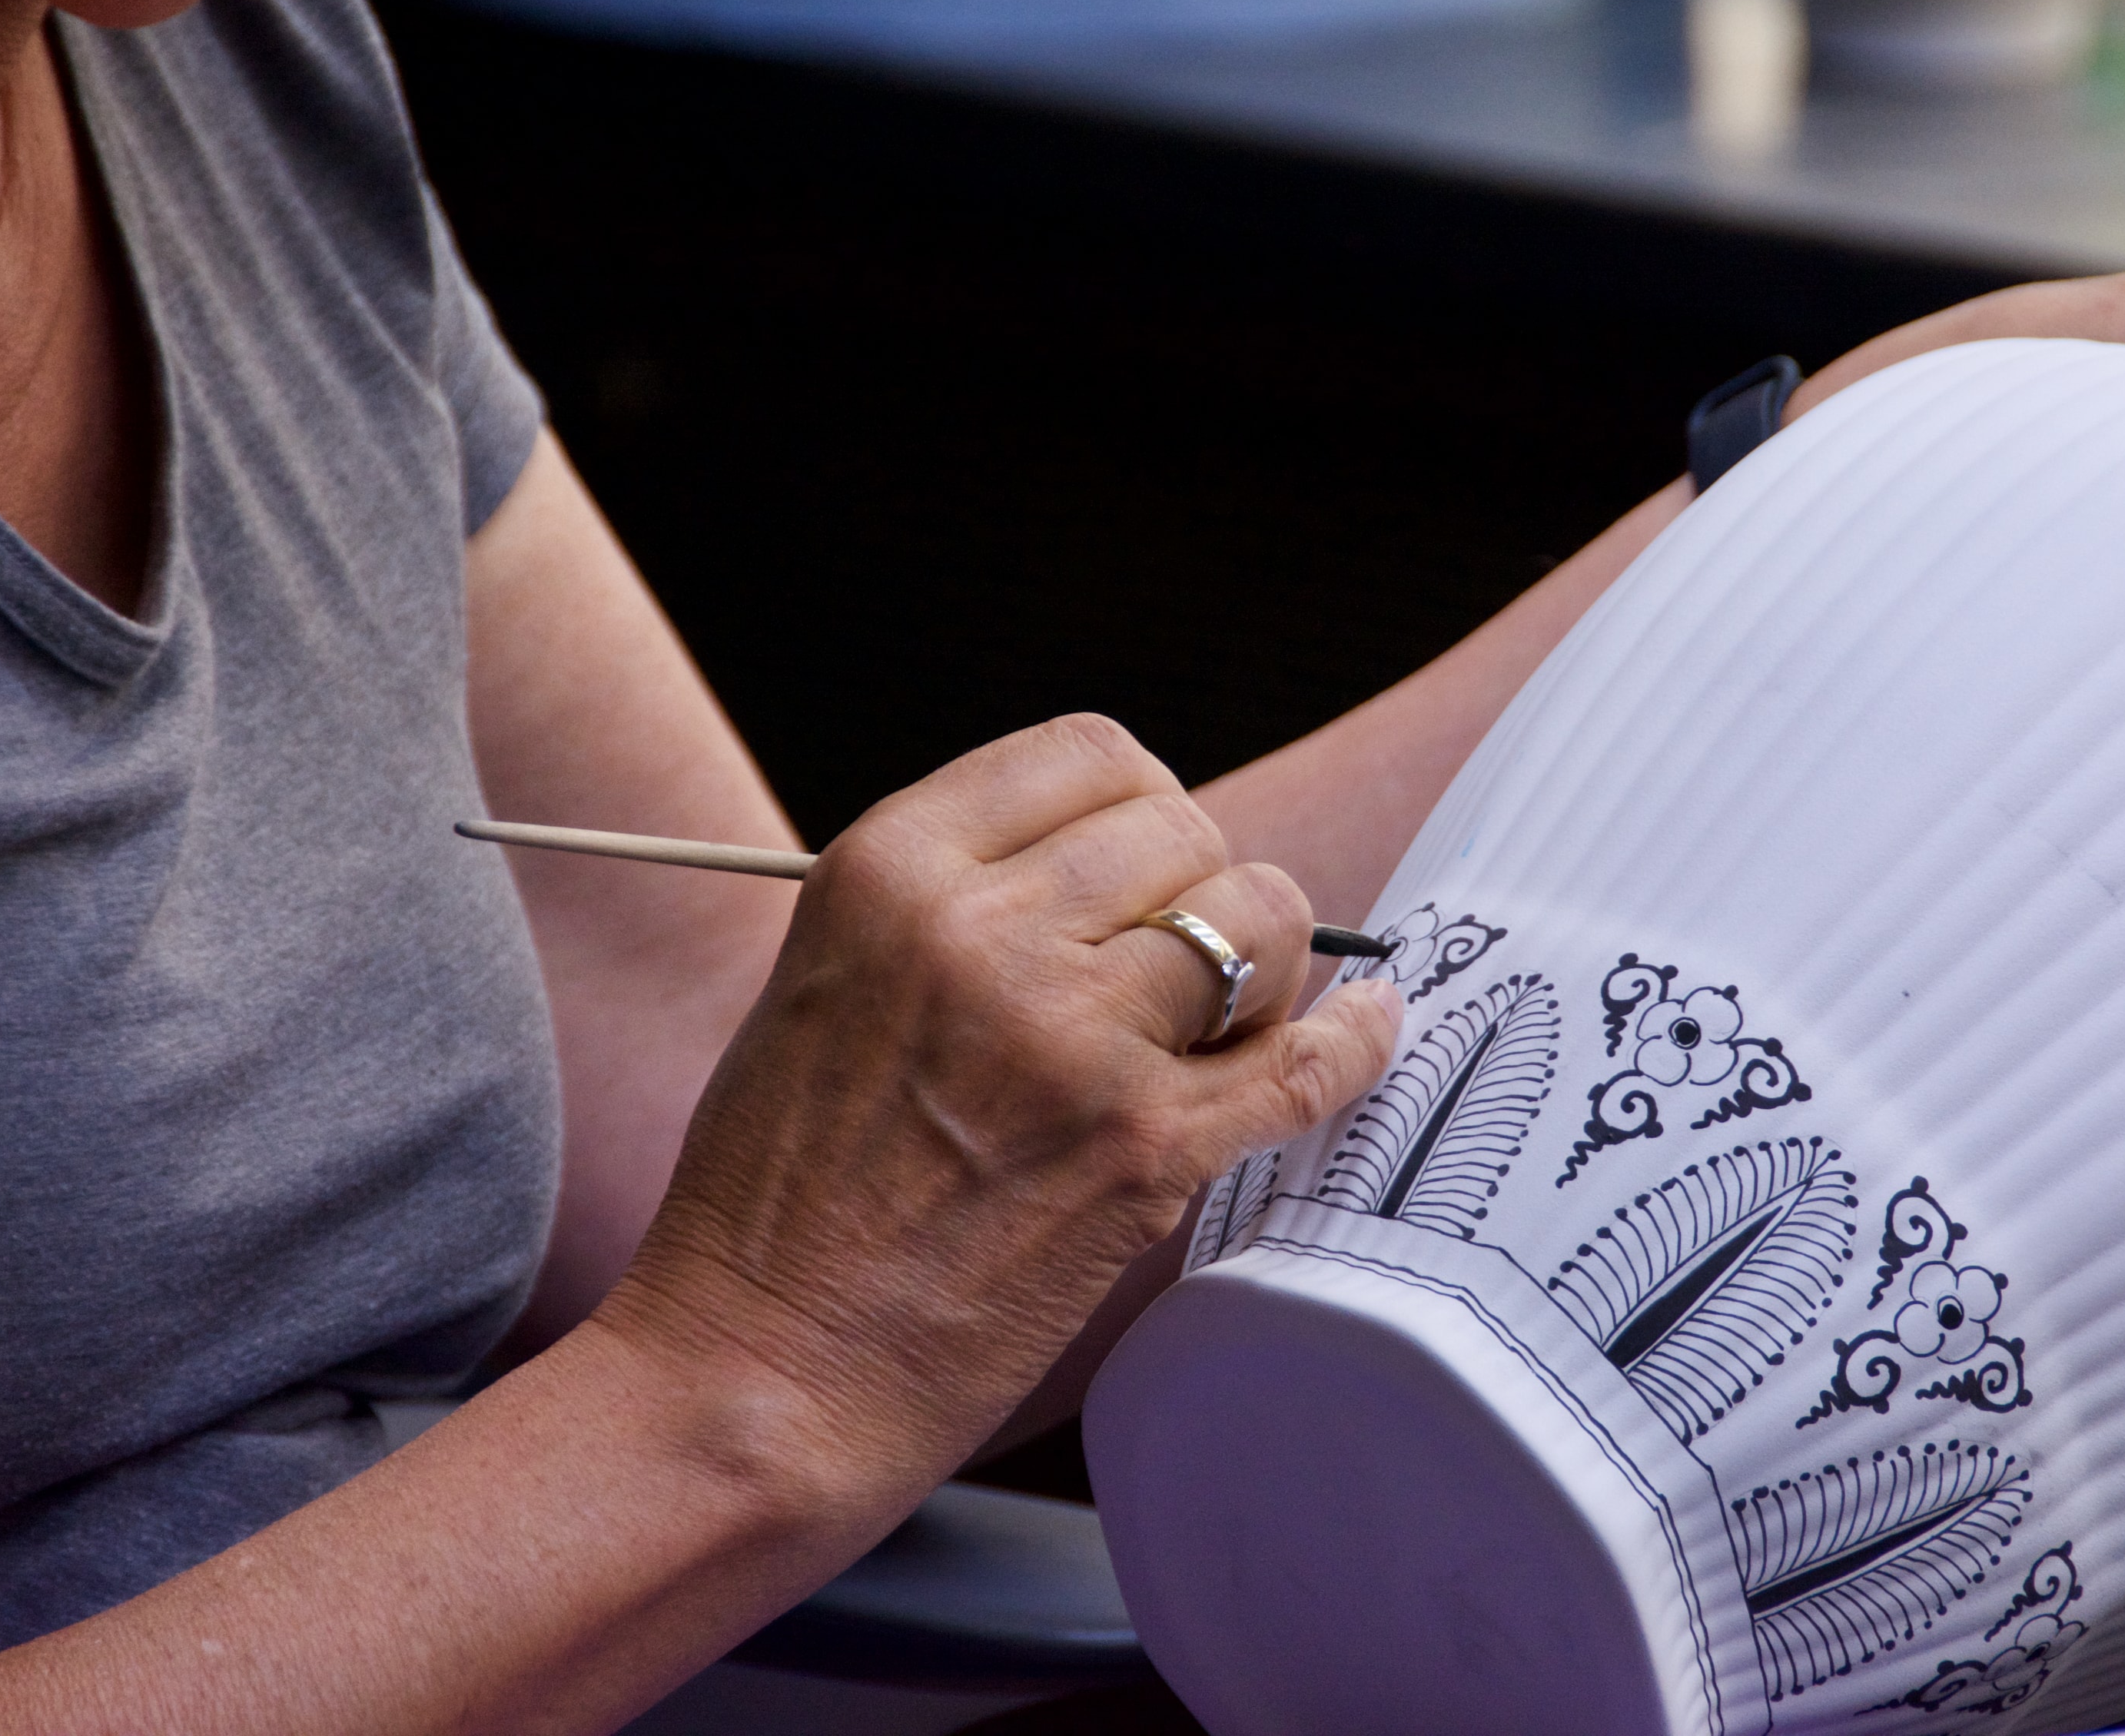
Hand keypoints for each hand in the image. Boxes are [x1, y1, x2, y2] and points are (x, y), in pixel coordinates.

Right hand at [599, 714, 1403, 1487]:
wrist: (760, 1369)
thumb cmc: (779, 1194)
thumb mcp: (828, 976)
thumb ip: (959, 903)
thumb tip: (1119, 867)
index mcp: (892, 870)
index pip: (1089, 754)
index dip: (1142, 806)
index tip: (1150, 860)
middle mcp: (984, 932)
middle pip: (1184, 829)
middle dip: (1201, 889)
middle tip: (1181, 965)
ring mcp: (1072, 1039)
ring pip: (1259, 918)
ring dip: (1262, 967)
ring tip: (1222, 1022)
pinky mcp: (1144, 1149)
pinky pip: (1307, 1061)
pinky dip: (1353, 1042)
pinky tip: (1364, 1027)